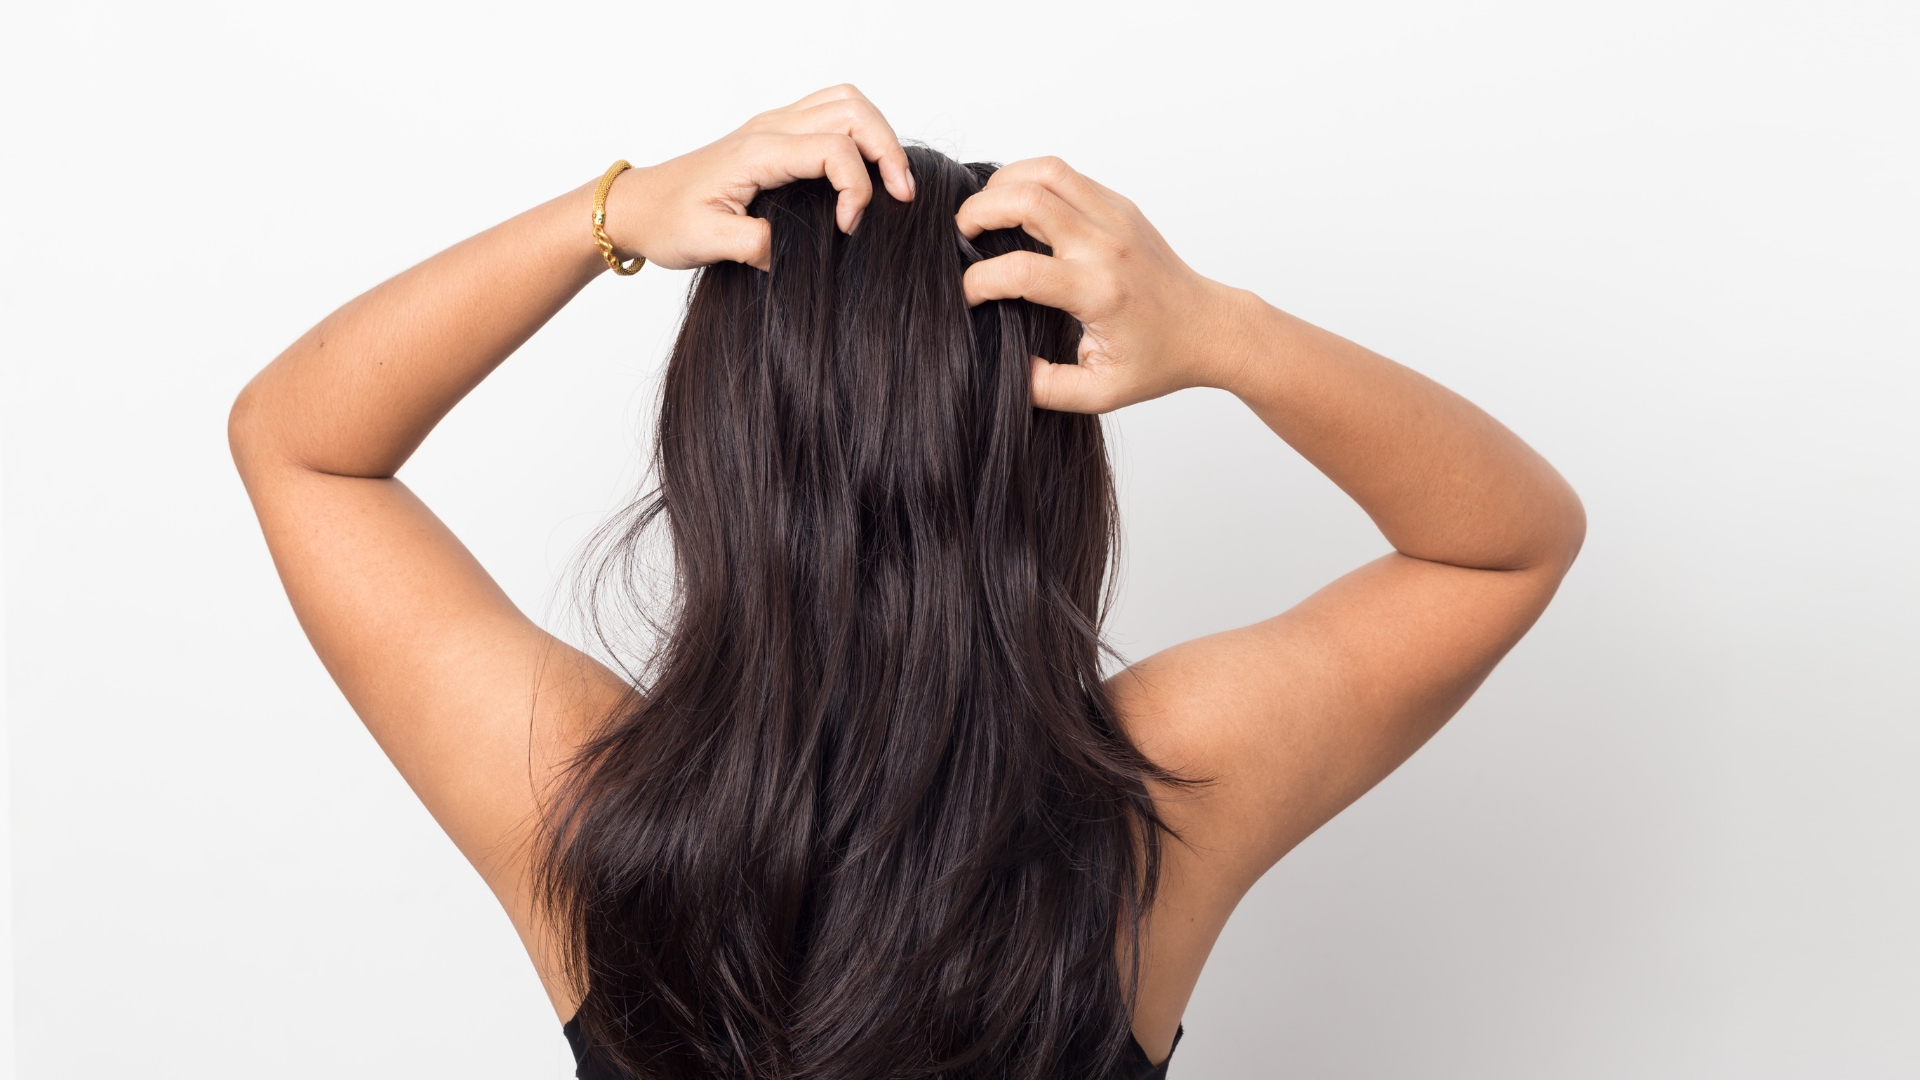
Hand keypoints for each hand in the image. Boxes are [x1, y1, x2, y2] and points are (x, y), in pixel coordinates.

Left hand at [602, 84, 913, 270]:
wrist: (637, 207)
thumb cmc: (666, 220)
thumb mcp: (708, 243)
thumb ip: (757, 246)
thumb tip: (798, 252)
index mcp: (759, 151)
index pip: (835, 149)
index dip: (857, 190)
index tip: (847, 230)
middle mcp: (770, 129)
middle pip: (853, 110)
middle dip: (887, 151)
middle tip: (900, 195)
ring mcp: (774, 127)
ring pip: (846, 103)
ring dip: (877, 136)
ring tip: (890, 181)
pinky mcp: (775, 136)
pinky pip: (830, 114)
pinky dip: (859, 135)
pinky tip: (861, 174)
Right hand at [956, 157, 1241, 413]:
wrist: (1208, 328)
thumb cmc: (1157, 360)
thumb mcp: (1100, 393)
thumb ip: (1046, 388)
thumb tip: (1006, 367)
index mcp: (1099, 292)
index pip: (1021, 271)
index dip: (979, 281)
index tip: (967, 296)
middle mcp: (1106, 247)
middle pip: (1027, 199)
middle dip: (978, 212)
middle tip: (962, 235)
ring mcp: (1115, 218)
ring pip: (1046, 172)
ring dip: (1002, 184)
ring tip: (985, 214)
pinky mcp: (1120, 205)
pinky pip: (1064, 174)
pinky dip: (1029, 180)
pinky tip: (1015, 207)